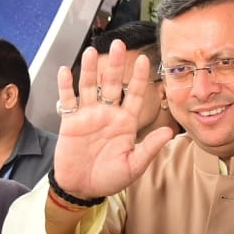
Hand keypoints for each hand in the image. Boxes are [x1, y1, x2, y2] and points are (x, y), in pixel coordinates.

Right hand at [51, 40, 174, 200]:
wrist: (83, 188)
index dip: (139, 78)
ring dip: (90, 69)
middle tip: (118, 44)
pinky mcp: (71, 122)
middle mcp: (108, 114)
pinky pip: (68, 100)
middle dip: (115, 64)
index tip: (144, 60)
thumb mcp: (134, 166)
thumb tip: (169, 132)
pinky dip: (66, 86)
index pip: (135, 95)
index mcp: (126, 123)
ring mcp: (89, 116)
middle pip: (112, 84)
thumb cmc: (109, 178)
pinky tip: (65, 71)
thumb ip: (149, 148)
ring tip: (91, 52)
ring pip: (90, 87)